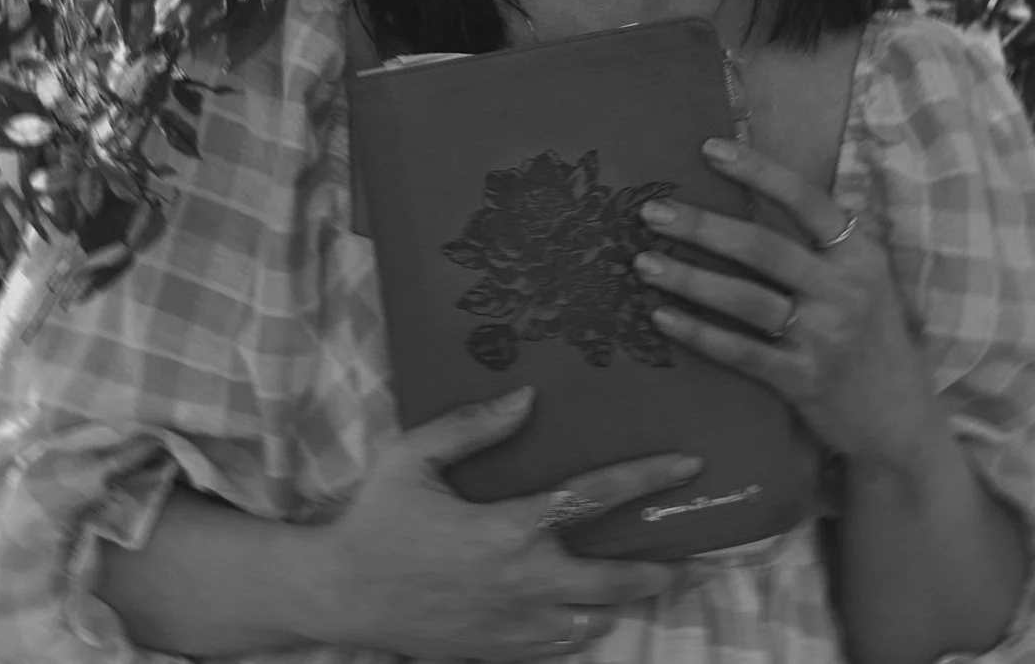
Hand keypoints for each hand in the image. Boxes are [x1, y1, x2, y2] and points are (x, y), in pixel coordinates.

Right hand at [312, 386, 696, 658]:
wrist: (340, 593)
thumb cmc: (375, 518)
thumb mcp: (412, 457)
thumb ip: (472, 425)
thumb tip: (526, 396)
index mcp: (508, 527)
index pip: (594, 497)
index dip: (646, 479)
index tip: (688, 467)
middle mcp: (522, 581)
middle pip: (616, 580)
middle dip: (662, 570)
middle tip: (694, 559)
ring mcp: (513, 624)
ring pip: (593, 620)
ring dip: (621, 603)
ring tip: (648, 584)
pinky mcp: (498, 651)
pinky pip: (560, 647)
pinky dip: (580, 630)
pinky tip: (587, 613)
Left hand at [631, 140, 939, 467]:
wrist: (900, 420)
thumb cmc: (871, 339)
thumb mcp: (865, 281)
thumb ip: (824, 245)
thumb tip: (759, 193)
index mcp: (860, 255)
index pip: (806, 200)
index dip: (758, 171)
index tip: (709, 149)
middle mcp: (845, 291)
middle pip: (763, 248)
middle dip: (702, 227)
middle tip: (652, 212)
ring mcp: (825, 337)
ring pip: (745, 299)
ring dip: (689, 279)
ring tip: (643, 263)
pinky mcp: (804, 380)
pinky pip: (740, 351)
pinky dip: (698, 333)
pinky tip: (662, 318)